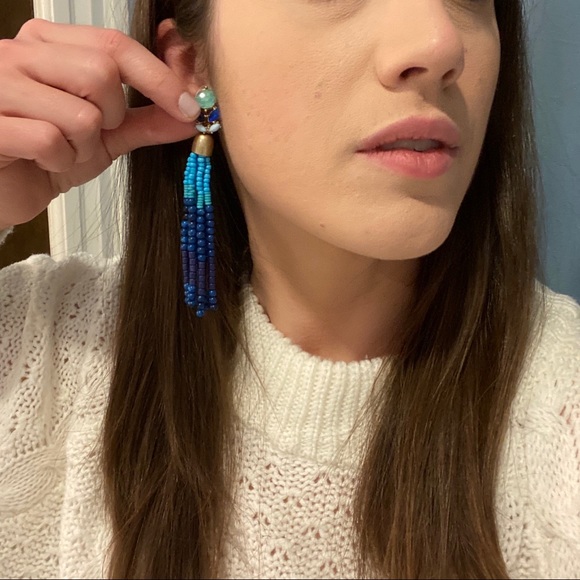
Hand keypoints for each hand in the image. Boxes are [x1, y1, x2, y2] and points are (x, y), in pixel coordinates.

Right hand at [0, 19, 199, 228]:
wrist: (2, 188)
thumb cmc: (46, 156)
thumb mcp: (104, 137)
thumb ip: (145, 120)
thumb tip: (191, 113)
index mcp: (48, 44)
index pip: (115, 44)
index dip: (160, 77)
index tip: (190, 107)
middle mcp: (20, 53)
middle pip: (101, 73)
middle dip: (113, 116)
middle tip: (95, 134)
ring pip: (81, 113)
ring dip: (84, 146)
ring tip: (62, 151)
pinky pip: (50, 140)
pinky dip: (59, 161)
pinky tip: (43, 161)